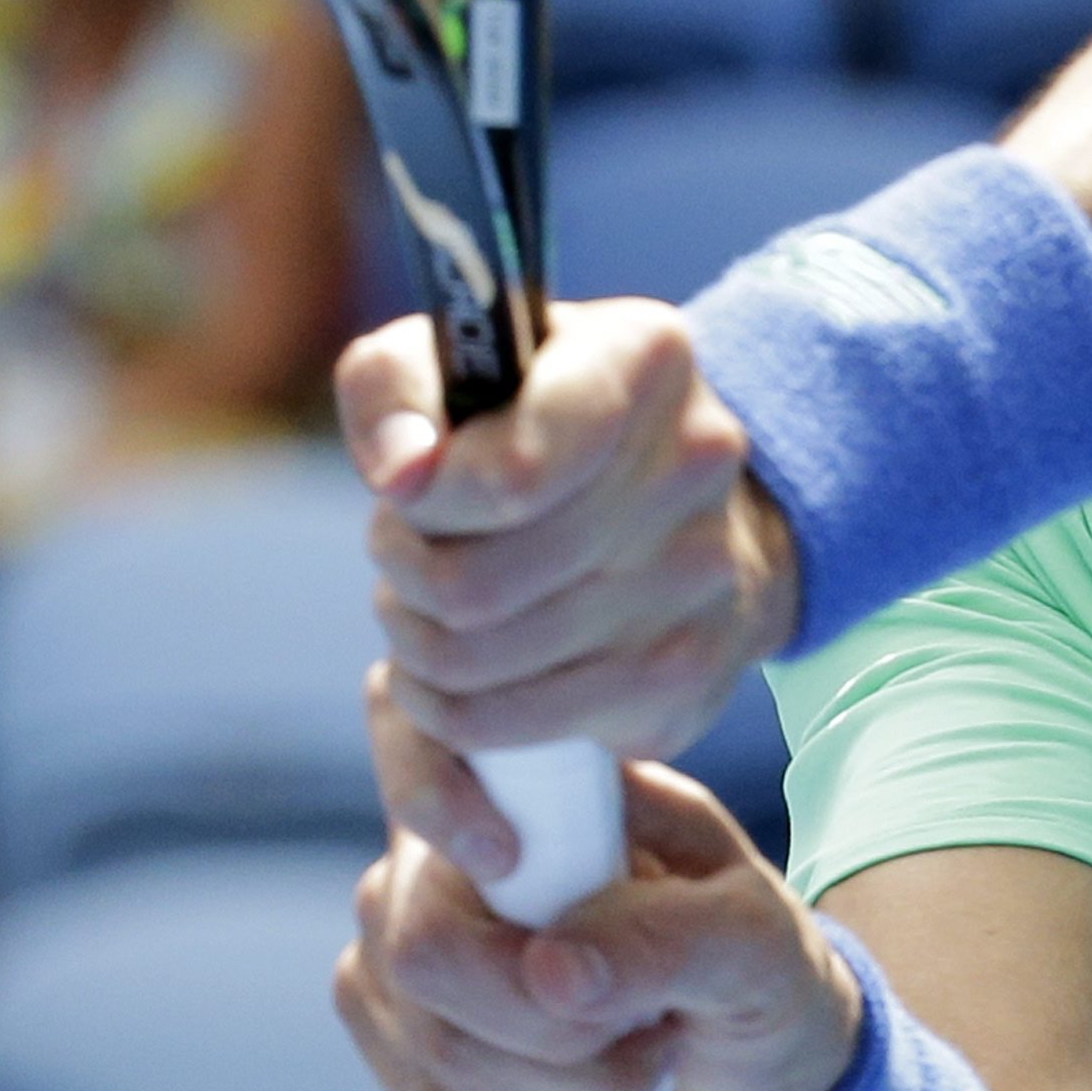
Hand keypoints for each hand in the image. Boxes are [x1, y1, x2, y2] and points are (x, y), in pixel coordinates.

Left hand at [339, 300, 798, 761]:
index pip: (509, 477)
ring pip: (476, 667)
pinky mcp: (681, 686)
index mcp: (641, 360)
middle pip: (471, 587)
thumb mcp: (461, 358)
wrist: (695, 501)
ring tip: (429, 600)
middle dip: (403, 571)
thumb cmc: (538, 416)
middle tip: (404, 547)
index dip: (424, 501)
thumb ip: (392, 385)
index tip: (403, 490)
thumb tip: (399, 472)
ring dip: (416, 641)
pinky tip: (465, 662)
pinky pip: (507, 732)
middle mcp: (692, 468)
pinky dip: (451, 708)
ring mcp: (699, 587)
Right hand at [339, 747, 864, 1090]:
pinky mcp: (397, 1029)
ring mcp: (403, 938)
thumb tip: (552, 972)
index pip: (417, 744)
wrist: (741, 1056)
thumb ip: (667, 936)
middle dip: (551, 1030)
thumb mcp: (752, 937)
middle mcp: (445, 848)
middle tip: (649, 1032)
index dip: (432, 796)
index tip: (504, 858)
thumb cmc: (751, 963)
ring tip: (641, 1071)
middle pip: (420, 944)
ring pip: (433, 1046)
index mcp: (532, 779)